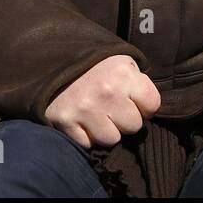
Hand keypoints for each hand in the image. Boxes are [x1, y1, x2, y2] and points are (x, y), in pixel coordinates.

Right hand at [42, 54, 160, 149]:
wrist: (51, 58)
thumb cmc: (93, 64)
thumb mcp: (120, 61)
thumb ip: (137, 83)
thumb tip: (148, 110)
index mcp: (123, 73)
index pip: (152, 105)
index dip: (144, 105)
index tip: (132, 99)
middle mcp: (106, 91)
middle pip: (133, 126)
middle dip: (123, 119)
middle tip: (110, 106)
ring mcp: (84, 108)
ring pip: (111, 139)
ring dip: (104, 130)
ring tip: (95, 113)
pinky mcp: (65, 121)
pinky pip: (87, 144)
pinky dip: (84, 135)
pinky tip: (80, 119)